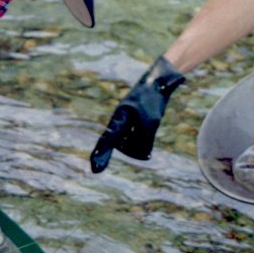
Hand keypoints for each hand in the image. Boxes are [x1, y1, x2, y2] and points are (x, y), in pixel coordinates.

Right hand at [90, 55, 185, 172]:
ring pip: (134, 144)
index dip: (101, 154)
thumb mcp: (150, 123)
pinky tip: (149, 131)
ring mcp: (127, 125)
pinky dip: (146, 139)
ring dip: (143, 140)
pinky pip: (141, 141)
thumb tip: (144, 155)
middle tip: (98, 168)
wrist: (158, 83)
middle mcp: (120, 123)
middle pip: (121, 144)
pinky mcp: (135, 127)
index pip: (108, 139)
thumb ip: (144, 142)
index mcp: (119, 118)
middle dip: (118, 150)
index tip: (95, 168)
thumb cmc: (151, 101)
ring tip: (149, 123)